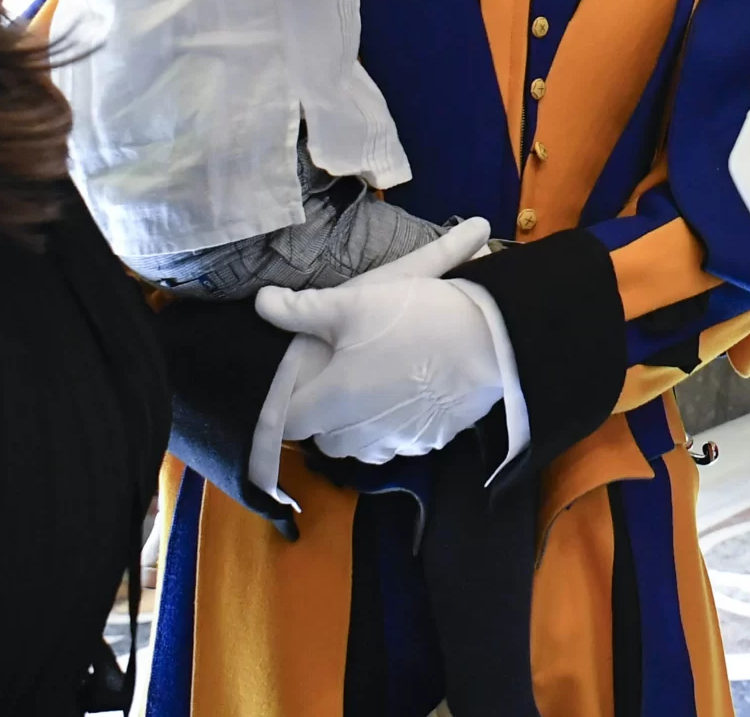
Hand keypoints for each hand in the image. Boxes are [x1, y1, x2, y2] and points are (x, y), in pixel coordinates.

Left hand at [255, 219, 503, 464]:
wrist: (489, 341)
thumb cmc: (412, 318)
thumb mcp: (353, 303)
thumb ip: (302, 309)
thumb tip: (261, 302)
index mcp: (334, 400)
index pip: (286, 423)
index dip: (282, 407)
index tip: (290, 390)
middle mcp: (361, 431)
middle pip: (324, 440)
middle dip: (322, 419)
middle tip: (335, 384)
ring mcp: (398, 441)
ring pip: (362, 448)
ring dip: (358, 429)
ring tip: (370, 395)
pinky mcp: (431, 442)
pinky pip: (399, 445)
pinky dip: (394, 429)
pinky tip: (407, 400)